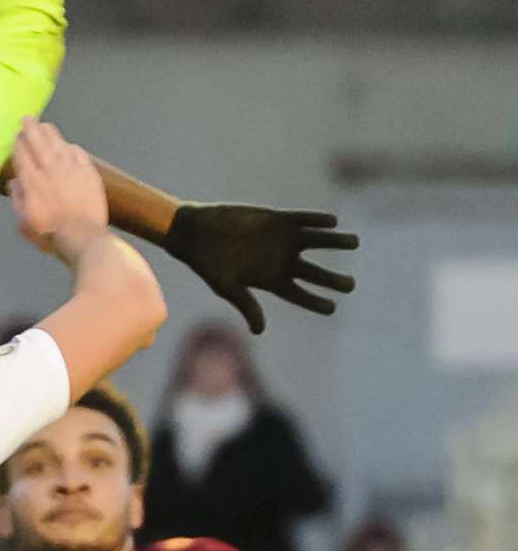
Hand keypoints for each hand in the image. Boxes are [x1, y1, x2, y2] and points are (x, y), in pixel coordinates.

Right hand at [8, 117, 106, 255]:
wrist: (82, 237)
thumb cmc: (50, 234)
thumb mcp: (24, 222)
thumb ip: (17, 199)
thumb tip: (14, 182)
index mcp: (32, 180)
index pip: (21, 154)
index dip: (17, 142)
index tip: (15, 135)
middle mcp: (50, 170)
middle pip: (38, 142)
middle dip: (31, 128)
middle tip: (27, 118)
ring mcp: (71, 169)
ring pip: (58, 144)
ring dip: (50, 133)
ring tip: (45, 125)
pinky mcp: (88, 173)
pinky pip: (79, 154)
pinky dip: (72, 147)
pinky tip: (69, 146)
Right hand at [162, 204, 359, 334]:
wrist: (195, 232)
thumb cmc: (209, 264)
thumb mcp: (227, 288)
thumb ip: (246, 305)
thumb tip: (259, 331)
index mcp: (272, 281)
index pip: (302, 295)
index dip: (318, 302)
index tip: (332, 307)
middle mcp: (282, 261)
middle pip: (316, 273)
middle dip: (335, 280)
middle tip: (350, 285)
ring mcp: (281, 239)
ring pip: (317, 242)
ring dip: (336, 242)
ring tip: (354, 242)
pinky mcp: (276, 219)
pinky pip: (304, 219)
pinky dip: (318, 220)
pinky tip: (332, 222)